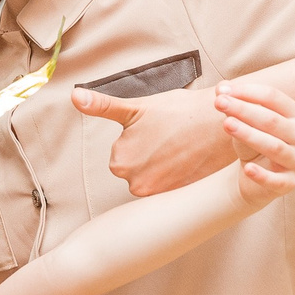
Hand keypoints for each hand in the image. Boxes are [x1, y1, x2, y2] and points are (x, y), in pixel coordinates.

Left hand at [68, 84, 240, 196]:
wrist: (220, 121)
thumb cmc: (179, 111)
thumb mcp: (135, 106)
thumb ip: (100, 105)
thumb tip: (73, 96)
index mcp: (120, 163)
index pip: (123, 155)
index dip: (140, 141)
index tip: (156, 132)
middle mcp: (136, 184)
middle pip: (137, 170)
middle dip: (150, 156)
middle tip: (169, 139)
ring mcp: (161, 194)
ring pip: (155, 180)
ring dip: (165, 168)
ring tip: (180, 149)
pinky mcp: (182, 198)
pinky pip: (173, 191)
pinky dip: (179, 179)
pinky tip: (189, 163)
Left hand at [212, 79, 294, 203]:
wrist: (255, 175)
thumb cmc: (252, 142)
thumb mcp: (242, 121)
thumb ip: (234, 103)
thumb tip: (221, 88)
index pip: (273, 97)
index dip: (248, 92)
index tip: (223, 90)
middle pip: (272, 120)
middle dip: (244, 110)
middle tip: (219, 103)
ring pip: (274, 146)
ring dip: (249, 134)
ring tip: (226, 124)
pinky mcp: (288, 182)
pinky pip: (277, 180)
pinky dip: (262, 175)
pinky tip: (247, 168)